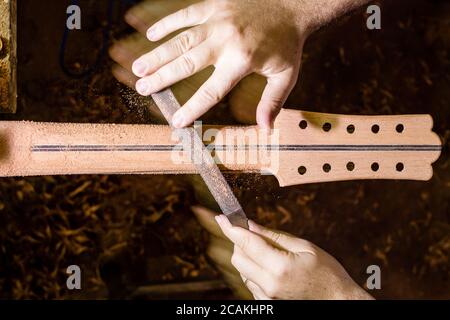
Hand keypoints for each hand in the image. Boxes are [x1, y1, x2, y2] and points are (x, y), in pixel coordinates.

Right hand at [132, 0, 309, 128]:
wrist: (292, 3)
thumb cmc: (288, 43)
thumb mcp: (285, 75)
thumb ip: (272, 102)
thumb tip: (265, 129)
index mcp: (242, 61)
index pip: (211, 90)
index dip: (192, 108)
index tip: (177, 121)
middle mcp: (225, 42)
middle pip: (187, 64)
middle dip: (162, 78)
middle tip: (141, 89)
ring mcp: (217, 21)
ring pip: (180, 40)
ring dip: (157, 54)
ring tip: (137, 68)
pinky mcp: (214, 6)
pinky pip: (185, 14)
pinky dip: (167, 24)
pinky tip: (151, 34)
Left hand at [192, 206, 372, 299]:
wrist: (338, 301)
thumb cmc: (327, 273)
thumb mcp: (304, 247)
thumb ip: (274, 236)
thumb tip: (251, 225)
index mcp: (280, 267)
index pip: (246, 243)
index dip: (231, 228)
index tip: (222, 218)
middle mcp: (269, 285)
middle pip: (238, 259)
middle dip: (240, 243)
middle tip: (252, 234)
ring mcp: (267, 297)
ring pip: (242, 271)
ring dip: (247, 257)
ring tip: (268, 253)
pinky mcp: (266, 304)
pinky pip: (250, 283)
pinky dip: (253, 271)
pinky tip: (270, 267)